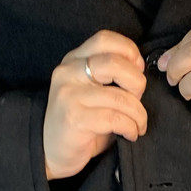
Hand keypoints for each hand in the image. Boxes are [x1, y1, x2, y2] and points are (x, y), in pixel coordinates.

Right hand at [44, 30, 147, 180]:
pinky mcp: (74, 118)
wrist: (50, 151)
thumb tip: (141, 71)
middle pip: (115, 63)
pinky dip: (130, 128)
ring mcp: (69, 95)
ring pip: (120, 97)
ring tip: (138, 125)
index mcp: (74, 60)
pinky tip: (130, 134)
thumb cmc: (81, 121)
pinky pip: (115, 119)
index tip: (139, 71)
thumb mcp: (93, 91)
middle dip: (137, 84)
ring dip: (138, 114)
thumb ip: (111, 77)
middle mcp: (68, 72)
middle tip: (138, 102)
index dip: (129, 52)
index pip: (105, 39)